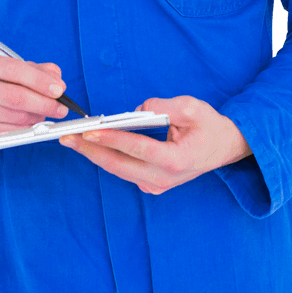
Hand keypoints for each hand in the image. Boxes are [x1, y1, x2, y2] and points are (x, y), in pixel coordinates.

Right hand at [0, 53, 68, 143]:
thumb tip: (58, 80)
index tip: (60, 89)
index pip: (15, 69)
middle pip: (16, 97)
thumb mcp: (10, 70)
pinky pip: (14, 131)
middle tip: (62, 107)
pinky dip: (30, 128)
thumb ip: (37, 70)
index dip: (40, 80)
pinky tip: (33, 122)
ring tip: (45, 112)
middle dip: (45, 103)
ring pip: (18, 117)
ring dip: (39, 117)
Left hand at [58, 95, 252, 194]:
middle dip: (90, 149)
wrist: (224, 148)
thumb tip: (136, 111)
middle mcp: (164, 178)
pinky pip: (123, 171)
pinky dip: (106, 158)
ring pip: (117, 170)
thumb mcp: (192, 107)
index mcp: (176, 160)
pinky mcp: (151, 185)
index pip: (137, 148)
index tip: (89, 130)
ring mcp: (157, 185)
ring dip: (93, 154)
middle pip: (119, 164)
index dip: (111, 138)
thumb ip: (163, 106)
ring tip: (71, 140)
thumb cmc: (209, 126)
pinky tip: (90, 146)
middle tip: (67, 136)